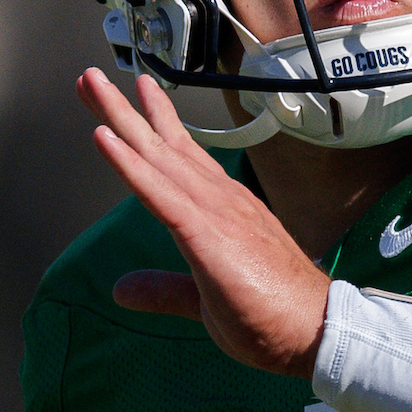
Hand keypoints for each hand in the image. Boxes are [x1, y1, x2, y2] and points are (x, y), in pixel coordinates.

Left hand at [81, 68, 329, 378]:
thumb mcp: (206, 305)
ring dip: (120, 119)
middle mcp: (220, 201)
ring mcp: (217, 213)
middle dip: (124, 110)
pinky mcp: (209, 236)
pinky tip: (104, 138)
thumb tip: (122, 290)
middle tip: (91, 78)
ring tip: (92, 84)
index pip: (181, 160)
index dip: (153, 125)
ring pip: (158, 157)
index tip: (132, 93)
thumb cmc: (275, 319)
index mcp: (223, 213)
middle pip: (163, 146)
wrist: (321, 333)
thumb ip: (165, 290)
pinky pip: (160, 194)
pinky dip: (130, 165)